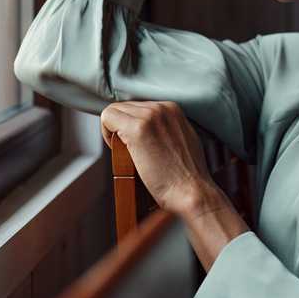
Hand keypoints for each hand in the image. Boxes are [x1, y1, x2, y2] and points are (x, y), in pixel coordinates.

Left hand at [100, 100, 215, 215]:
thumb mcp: (183, 139)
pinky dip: (106, 134)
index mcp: (172, 109)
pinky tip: (119, 150)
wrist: (192, 191)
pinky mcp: (137, 129)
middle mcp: (161, 108)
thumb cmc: (187, 175)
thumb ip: (167, 128)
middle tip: (129, 150)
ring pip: (114, 111)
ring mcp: (149, 117)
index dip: (132, 126)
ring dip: (114, 131)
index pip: (138, 106)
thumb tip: (149, 129)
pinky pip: (107, 118)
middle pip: (124, 107)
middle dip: (121, 127)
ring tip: (126, 152)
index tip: (137, 143)